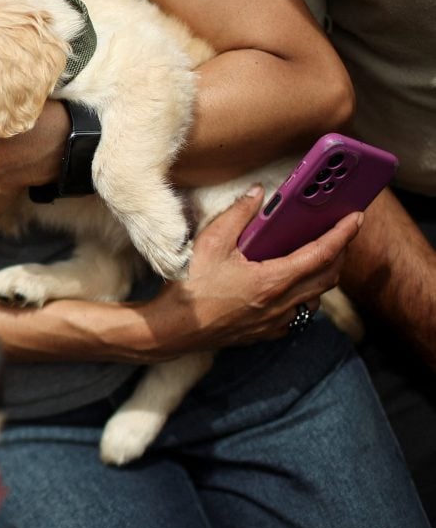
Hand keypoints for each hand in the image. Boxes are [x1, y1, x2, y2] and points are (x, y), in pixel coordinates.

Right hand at [142, 185, 362, 359]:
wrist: (172, 329)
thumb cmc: (189, 288)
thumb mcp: (210, 243)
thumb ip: (238, 215)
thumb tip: (258, 194)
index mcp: (272, 280)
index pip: (321, 254)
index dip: (342, 234)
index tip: (355, 218)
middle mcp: (281, 304)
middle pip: (327, 277)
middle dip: (338, 254)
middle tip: (337, 235)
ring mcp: (275, 322)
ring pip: (315, 298)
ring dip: (321, 277)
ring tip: (313, 258)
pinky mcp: (265, 333)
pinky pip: (297, 315)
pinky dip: (302, 297)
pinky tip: (287, 287)